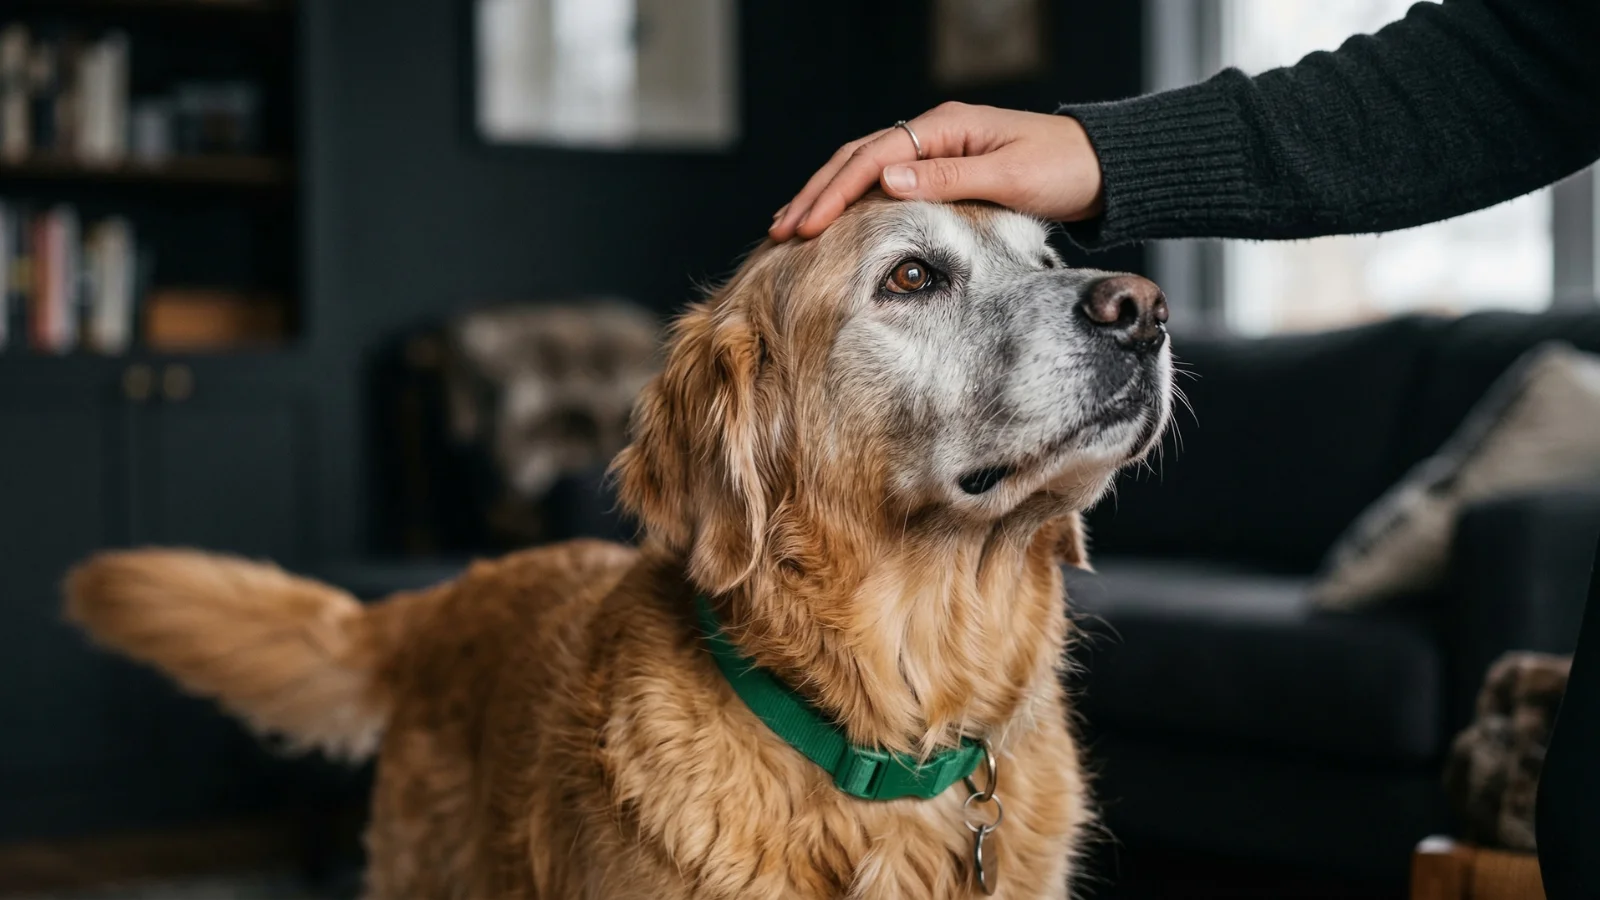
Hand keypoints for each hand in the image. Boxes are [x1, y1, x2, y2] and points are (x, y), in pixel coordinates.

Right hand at [769, 102, 1104, 240]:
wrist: (1100, 168)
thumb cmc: (1062, 170)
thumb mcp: (1008, 176)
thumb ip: (948, 179)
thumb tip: (887, 181)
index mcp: (944, 127)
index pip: (872, 158)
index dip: (834, 192)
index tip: (805, 224)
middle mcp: (933, 133)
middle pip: (856, 159)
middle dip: (816, 194)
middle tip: (781, 229)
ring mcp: (935, 150)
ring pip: (865, 169)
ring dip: (827, 196)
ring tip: (792, 224)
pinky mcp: (943, 169)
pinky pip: (885, 183)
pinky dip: (854, 201)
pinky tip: (834, 222)